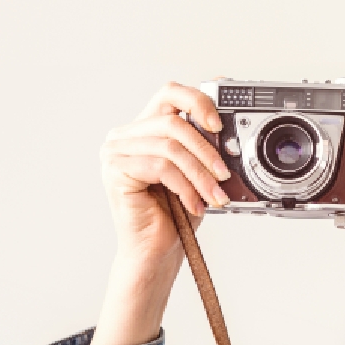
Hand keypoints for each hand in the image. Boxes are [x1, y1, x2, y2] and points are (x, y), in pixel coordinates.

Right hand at [90, 82, 229, 344]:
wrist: (156, 251)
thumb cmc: (176, 213)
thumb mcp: (199, 172)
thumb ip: (207, 146)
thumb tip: (228, 127)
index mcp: (145, 128)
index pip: (170, 92)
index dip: (197, 100)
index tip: (219, 123)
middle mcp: (125, 135)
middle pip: (173, 121)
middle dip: (207, 150)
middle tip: (225, 174)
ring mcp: (115, 151)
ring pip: (170, 146)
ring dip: (201, 173)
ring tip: (215, 196)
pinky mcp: (115, 170)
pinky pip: (161, 167)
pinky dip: (185, 187)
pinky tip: (195, 204)